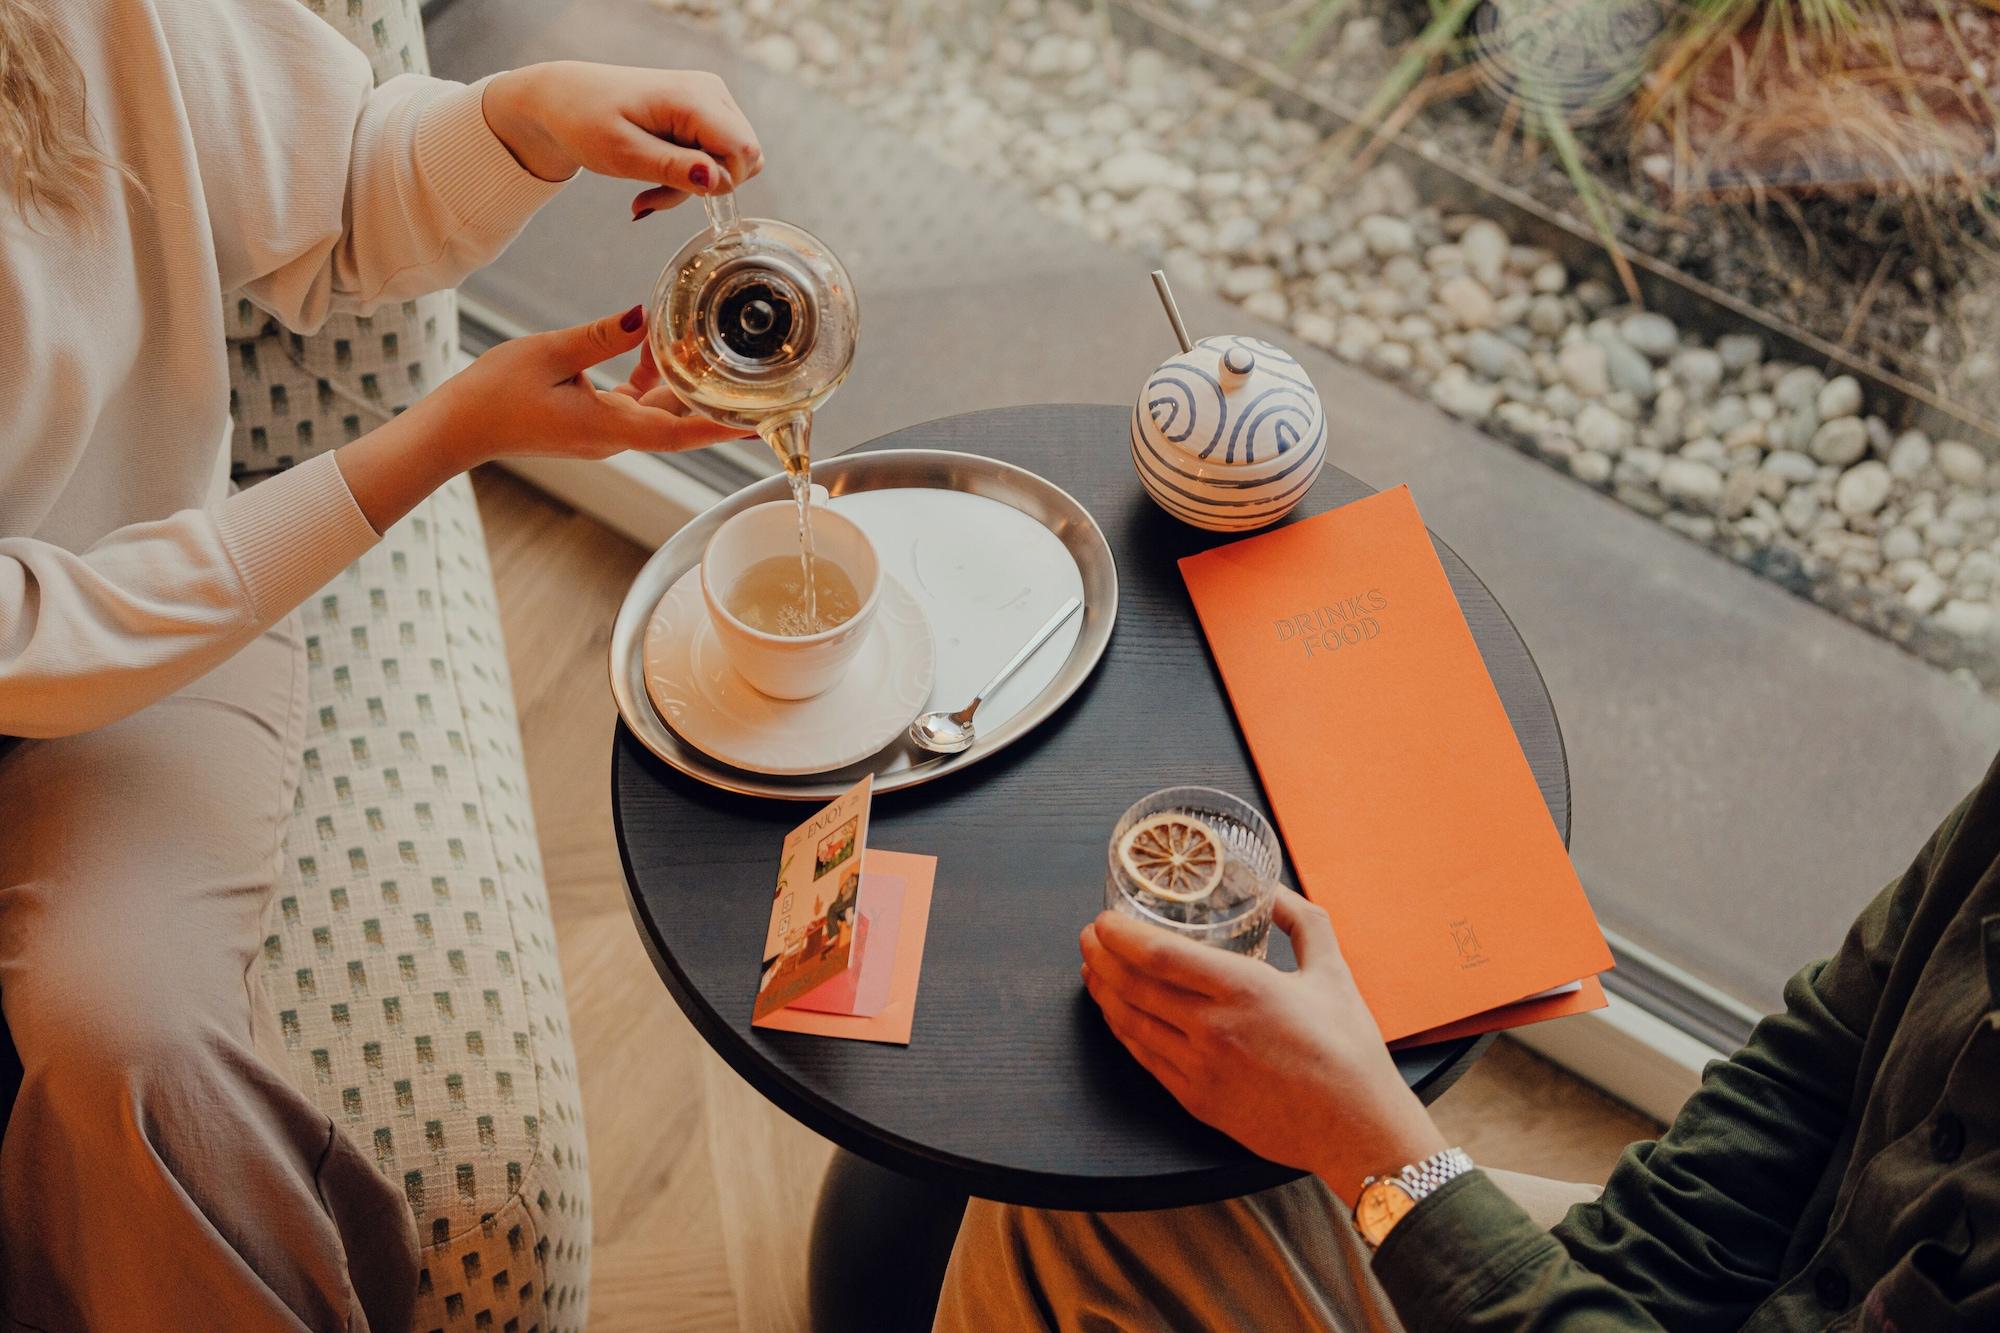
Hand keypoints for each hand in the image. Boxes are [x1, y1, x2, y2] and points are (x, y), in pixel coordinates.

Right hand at [335, 305, 747, 531]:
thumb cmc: (494, 395)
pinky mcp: (594, 419)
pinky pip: (635, 397)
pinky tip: (657, 338)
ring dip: (681, 375)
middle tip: (752, 365)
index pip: (682, 432)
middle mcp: (616, 434)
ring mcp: (606, 429)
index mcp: (611, 426)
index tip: (760, 423)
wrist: (458, 427)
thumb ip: (602, 336)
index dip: (723, 428)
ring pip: (659, 403)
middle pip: (680, 416)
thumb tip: (645, 317)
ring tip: (706, 337)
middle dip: (713, 391)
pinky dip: (651, 373)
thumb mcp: (550, 354)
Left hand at [482, 62, 762, 217]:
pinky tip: (661, 172)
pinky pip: (720, 155)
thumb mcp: (623, 154)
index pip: (744, 152)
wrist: (564, 99)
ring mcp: (711, 99)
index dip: (718, 184)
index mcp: (694, 97)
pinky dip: (694, 175)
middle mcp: (712, 92)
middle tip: (654, 193)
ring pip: (733, 161)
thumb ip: (673, 169)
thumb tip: (719, 182)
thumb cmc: (585, 121)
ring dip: (697, 185)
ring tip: (652, 183)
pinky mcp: (706, 111)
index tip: (675, 190)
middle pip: (744, 159)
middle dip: (706, 188)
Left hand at [1081, 892, 1446, 1204]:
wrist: (1356, 1128)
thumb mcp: (1333, 970)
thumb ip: (1302, 921)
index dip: (1119, 934)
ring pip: (1131, 1024)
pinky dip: (1123, 1032)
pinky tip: (1117, 1015)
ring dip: (1103, 993)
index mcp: (1244, 989)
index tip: (1104, 919)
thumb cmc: (1348, 1050)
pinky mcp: (1197, 1100)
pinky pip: (1145, 1059)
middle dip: (1100, 956)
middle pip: (1133, 986)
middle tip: (1088, 936)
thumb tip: (1273, 890)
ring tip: (1092, 970)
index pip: (1158, 955)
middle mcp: (1213, 1028)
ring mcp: (1200, 1069)